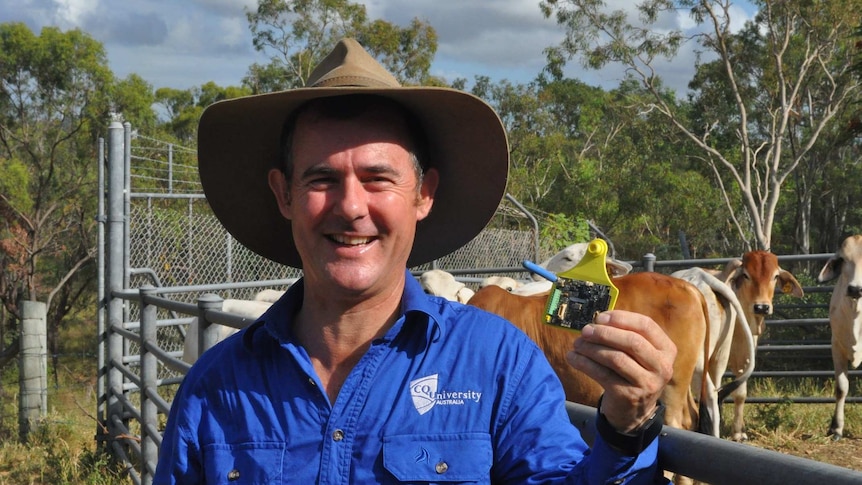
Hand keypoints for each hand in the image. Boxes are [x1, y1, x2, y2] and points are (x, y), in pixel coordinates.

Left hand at [565, 310, 675, 432]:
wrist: (632, 411)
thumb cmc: (631, 373)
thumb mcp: (637, 354)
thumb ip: (625, 334)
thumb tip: (598, 320)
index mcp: (666, 350)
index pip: (646, 325)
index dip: (621, 318)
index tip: (600, 317)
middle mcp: (662, 367)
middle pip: (632, 341)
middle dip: (604, 333)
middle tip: (585, 331)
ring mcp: (647, 383)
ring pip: (616, 358)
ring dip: (591, 348)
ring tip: (577, 344)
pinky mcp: (629, 395)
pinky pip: (602, 374)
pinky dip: (584, 363)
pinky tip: (573, 358)